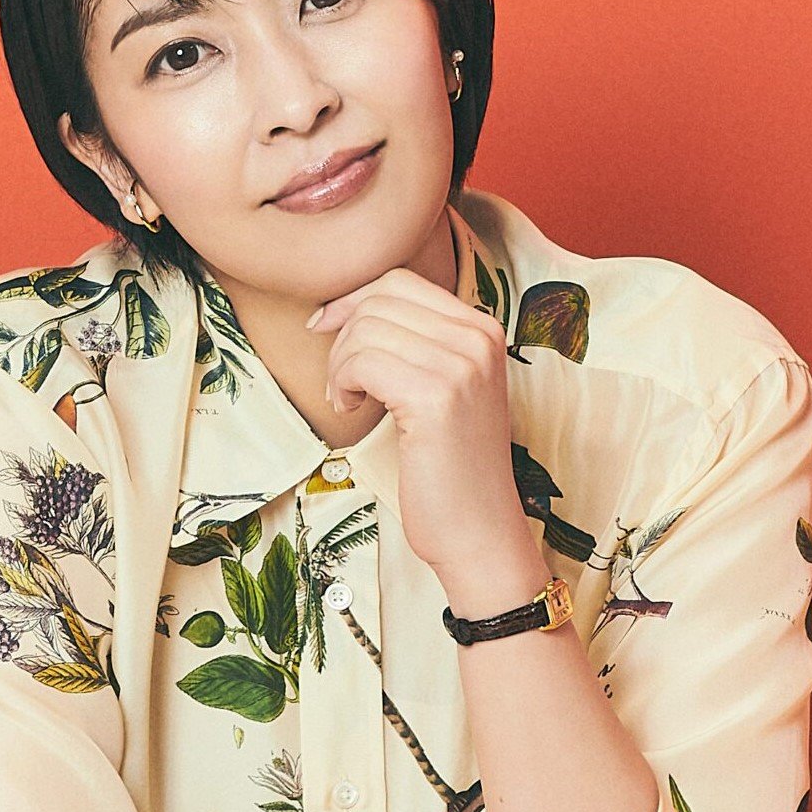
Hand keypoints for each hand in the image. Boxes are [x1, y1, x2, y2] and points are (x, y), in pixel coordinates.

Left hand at [307, 267, 529, 578]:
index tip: (327, 330)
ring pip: (366, 329)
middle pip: (380, 299)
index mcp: (483, 329)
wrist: (479, 530)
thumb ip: (414, 342)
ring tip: (350, 400)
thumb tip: (343, 306)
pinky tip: (353, 410)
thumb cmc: (450, 466)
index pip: (400, 281)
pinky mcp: (436, 397)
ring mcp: (462, 365)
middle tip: (342, 382)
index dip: (353, 302)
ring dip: (341, 366)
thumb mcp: (443, 387)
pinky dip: (344, 384)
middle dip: (344, 336)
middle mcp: (479, 338)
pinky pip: (362, 362)